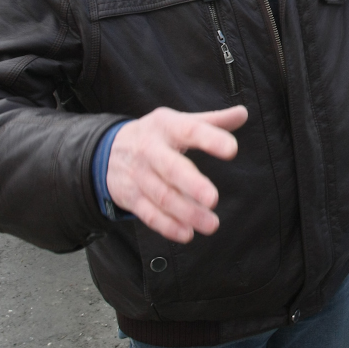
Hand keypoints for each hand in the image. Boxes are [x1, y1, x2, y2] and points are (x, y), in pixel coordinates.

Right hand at [106, 106, 246, 242]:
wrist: (105, 151)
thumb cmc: (155, 136)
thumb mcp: (178, 121)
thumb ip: (212, 121)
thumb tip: (243, 113)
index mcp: (166, 127)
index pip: (190, 130)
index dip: (210, 139)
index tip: (232, 149)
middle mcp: (150, 150)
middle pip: (171, 168)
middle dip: (191, 184)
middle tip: (213, 199)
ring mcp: (139, 175)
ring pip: (162, 196)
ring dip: (186, 213)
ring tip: (211, 224)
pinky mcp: (131, 197)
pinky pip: (149, 214)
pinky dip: (167, 226)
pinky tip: (187, 233)